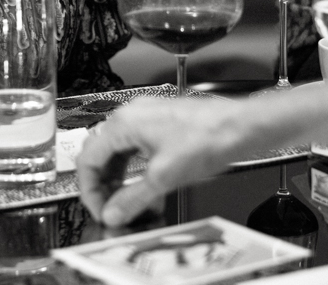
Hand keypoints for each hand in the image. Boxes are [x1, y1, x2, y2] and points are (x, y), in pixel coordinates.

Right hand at [77, 97, 246, 227]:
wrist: (239, 125)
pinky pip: (135, 146)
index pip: (88, 159)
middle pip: (100, 153)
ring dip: (119, 179)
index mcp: (125, 123)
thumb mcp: (164, 178)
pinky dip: (135, 169)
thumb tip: (113, 213)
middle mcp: (132, 114)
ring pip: (118, 151)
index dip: (90, 190)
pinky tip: (147, 188)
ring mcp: (146, 116)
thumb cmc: (209, 138)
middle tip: (111, 209)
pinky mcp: (160, 121)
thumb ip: (133, 199)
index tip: (100, 209)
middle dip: (103, 185)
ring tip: (128, 203)